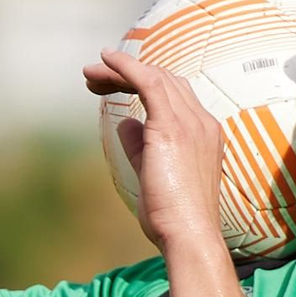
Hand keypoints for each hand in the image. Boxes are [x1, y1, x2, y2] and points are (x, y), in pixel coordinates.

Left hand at [84, 49, 224, 250]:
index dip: (144, 84)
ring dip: (119, 71)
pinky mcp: (171, 127)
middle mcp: (202, 122)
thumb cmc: (173, 218)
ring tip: (91, 73)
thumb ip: (141, 146)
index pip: (176, 95)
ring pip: (155, 77)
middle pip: (165, 80)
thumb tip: (125, 123)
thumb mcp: (152, 175)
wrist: (189, 235)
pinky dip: (126, 67)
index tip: (114, 87)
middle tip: (94, 79)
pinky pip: (148, 83)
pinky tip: (106, 61)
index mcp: (205, 134)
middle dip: (128, 74)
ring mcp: (190, 123)